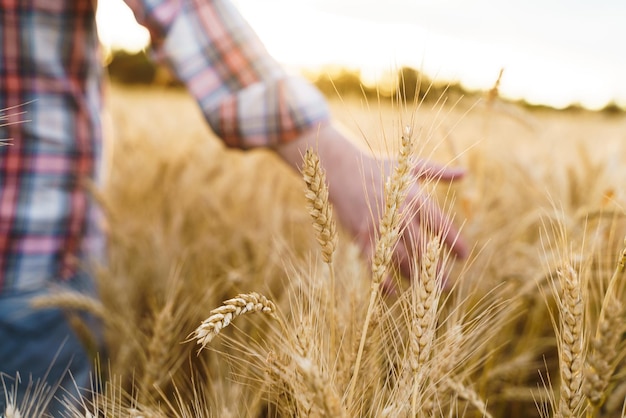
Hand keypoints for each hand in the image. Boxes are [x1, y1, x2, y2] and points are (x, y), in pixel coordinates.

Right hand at [277, 123, 467, 285]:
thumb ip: (439, 173)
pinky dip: (383, 280)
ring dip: (415, 277)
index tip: (463, 256)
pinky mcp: (363, 236)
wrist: (343, 170)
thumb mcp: (411, 166)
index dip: (454, 242)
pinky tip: (393, 293)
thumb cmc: (380, 167)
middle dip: (437, 269)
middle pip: (423, 248)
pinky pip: (375, 263)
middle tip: (447, 285)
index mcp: (415, 197)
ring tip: (426, 292)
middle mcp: (400, 214)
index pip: (440, 224)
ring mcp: (380, 227)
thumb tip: (465, 173)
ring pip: (401, 259)